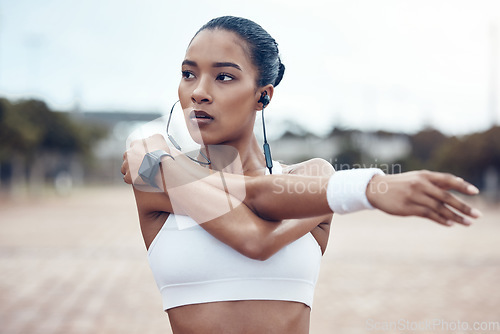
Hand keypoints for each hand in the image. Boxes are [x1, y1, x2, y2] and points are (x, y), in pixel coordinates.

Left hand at [121, 134, 169, 185]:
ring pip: (125, 168)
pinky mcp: (128, 176)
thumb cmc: (160, 152)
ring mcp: (127, 165)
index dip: (139, 153)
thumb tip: (152, 138)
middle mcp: (128, 153)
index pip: (134, 148)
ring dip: (131, 170)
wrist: (159, 166)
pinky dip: (131, 179)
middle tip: (143, 166)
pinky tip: (138, 179)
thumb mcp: (159, 138)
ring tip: (140, 174)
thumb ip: (154, 137)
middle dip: (134, 161)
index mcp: (135, 144)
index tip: (145, 157)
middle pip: (128, 158)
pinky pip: (127, 178)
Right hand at [366, 170, 481, 226]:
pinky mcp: (408, 208)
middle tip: (477, 215)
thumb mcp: (417, 178)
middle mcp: (420, 185)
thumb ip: (436, 182)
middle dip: (463, 207)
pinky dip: (441, 220)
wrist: (377, 189)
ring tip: (468, 223)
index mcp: (424, 175)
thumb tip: (459, 184)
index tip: (475, 192)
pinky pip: (428, 214)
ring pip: (439, 208)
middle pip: (446, 197)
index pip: (447, 179)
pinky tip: (450, 223)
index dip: (462, 185)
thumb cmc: (401, 184)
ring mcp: (414, 196)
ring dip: (455, 217)